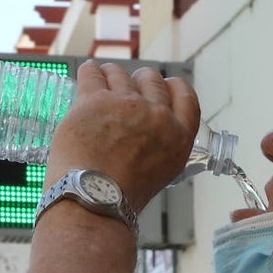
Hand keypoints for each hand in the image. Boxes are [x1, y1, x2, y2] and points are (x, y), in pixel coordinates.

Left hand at [45, 61, 200, 211]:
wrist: (92, 200)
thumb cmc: (120, 197)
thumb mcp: (159, 173)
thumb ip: (158, 146)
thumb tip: (141, 133)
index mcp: (178, 137)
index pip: (185, 96)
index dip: (172, 87)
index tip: (164, 86)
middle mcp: (157, 116)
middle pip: (152, 79)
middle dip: (140, 80)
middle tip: (128, 88)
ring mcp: (126, 104)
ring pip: (120, 74)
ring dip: (112, 76)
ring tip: (103, 83)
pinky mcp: (94, 100)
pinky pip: (92, 74)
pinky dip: (90, 72)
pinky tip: (88, 74)